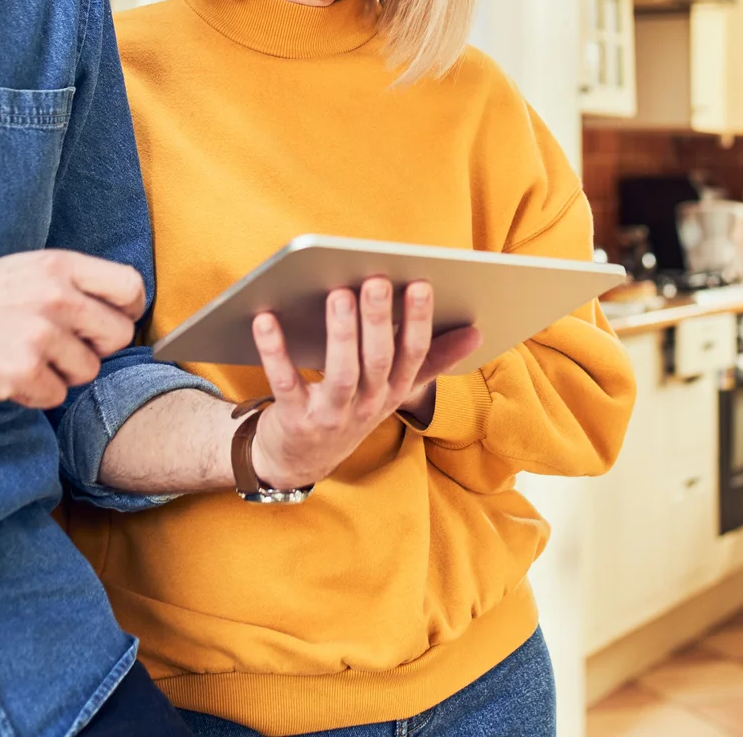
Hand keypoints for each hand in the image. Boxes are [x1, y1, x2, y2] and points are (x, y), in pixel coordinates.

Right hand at [0, 249, 145, 408]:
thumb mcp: (26, 270)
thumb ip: (72, 283)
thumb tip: (121, 307)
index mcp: (59, 266)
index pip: (130, 286)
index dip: (128, 311)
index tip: (111, 322)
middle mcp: (55, 297)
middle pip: (118, 336)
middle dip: (96, 349)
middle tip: (62, 349)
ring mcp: (39, 335)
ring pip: (88, 371)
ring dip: (62, 374)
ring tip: (24, 358)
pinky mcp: (22, 372)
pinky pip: (57, 396)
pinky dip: (36, 394)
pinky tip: (8, 376)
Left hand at [246, 279, 481, 490]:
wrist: (299, 462)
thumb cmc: (350, 412)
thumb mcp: (393, 391)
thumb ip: (433, 361)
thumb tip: (476, 333)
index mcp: (393, 392)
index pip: (413, 355)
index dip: (418, 321)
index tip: (420, 284)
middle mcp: (368, 406)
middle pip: (378, 361)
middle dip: (379, 320)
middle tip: (375, 280)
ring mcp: (332, 416)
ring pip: (342, 374)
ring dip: (341, 334)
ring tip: (338, 295)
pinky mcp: (295, 420)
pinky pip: (285, 382)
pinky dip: (276, 351)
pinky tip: (266, 320)